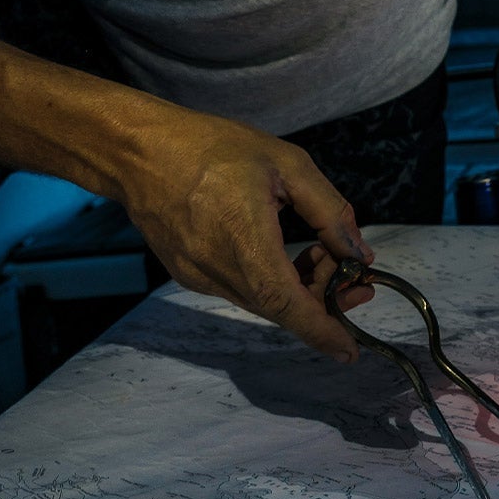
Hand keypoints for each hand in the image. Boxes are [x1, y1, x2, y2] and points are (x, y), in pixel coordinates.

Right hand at [115, 104, 373, 361]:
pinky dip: (269, 281)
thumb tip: (358, 254)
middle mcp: (216, 268)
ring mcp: (197, 276)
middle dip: (323, 300)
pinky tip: (281, 250)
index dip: (321, 330)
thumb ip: (330, 212)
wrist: (140, 151)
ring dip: (297, 288)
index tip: (349, 350)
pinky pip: (239, 289)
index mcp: (243, 238)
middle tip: (353, 274)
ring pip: (260, 300)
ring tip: (319, 252)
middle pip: (279, 306)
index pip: (286, 303)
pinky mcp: (188, 275)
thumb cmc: (213, 147)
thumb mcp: (287, 164)